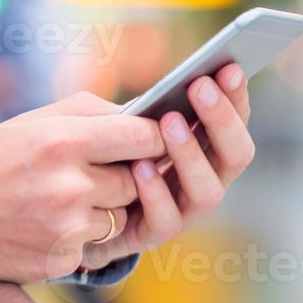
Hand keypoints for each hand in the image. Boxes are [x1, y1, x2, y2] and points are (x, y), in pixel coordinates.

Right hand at [0, 93, 162, 282]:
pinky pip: (93, 244)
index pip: (145, 137)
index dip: (153, 138)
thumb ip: (91, 114)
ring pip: (118, 215)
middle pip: (136, 180)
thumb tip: (146, 118)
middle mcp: (68, 186)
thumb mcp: (31, 122)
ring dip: (99, 209)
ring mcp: (65, 229)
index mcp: (62, 141)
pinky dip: (76, 236)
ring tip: (56, 199)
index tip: (150, 139)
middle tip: (91, 171)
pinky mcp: (59, 261)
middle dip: (122, 175)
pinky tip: (40, 225)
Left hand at [81, 63, 255, 271]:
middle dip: (221, 121)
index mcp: (204, 150)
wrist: (66, 209)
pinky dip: (156, 192)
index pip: (235, 122)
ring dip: (191, 156)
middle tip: (200, 88)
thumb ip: (142, 110)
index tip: (229, 67)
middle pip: (235, 156)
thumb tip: (167, 85)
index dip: (236, 97)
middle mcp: (203, 182)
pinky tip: (141, 166)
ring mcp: (182, 212)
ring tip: (171, 123)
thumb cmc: (98, 154)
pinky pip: (166, 219)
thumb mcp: (117, 124)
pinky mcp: (150, 235)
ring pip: (208, 193)